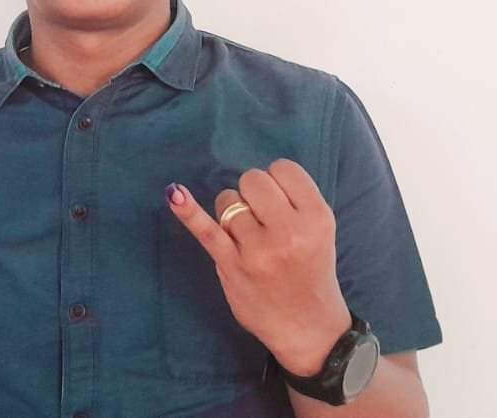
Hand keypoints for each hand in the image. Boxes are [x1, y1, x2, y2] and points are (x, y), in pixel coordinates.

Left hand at [166, 158, 351, 376]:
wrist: (308, 327)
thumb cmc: (310, 272)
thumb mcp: (321, 232)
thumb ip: (295, 202)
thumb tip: (251, 180)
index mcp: (317, 218)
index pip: (284, 169)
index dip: (277, 181)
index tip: (279, 201)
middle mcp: (289, 232)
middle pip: (253, 180)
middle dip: (253, 194)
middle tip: (263, 220)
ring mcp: (258, 251)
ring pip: (229, 201)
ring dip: (232, 213)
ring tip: (248, 238)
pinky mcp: (232, 266)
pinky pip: (207, 230)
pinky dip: (188, 211)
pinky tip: (174, 194)